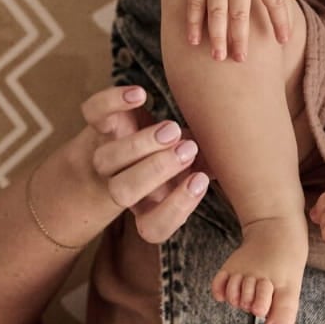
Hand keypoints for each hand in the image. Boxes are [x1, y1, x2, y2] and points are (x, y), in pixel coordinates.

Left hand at [78, 85, 209, 243]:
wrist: (137, 133)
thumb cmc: (175, 156)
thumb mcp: (195, 167)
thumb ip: (209, 170)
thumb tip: (231, 164)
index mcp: (147, 205)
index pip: (152, 227)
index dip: (175, 208)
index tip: (199, 179)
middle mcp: (122, 184)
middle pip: (123, 192)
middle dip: (156, 171)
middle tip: (187, 149)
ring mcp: (105, 154)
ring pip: (106, 159)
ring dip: (140, 144)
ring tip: (172, 129)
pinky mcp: (99, 124)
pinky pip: (93, 113)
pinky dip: (113, 101)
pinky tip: (140, 95)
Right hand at [182, 0, 298, 62]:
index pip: (274, 0)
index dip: (280, 20)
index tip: (283, 41)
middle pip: (241, 12)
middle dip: (240, 38)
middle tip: (241, 60)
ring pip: (216, 10)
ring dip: (217, 35)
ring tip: (218, 57)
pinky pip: (194, 0)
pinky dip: (193, 21)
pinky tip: (192, 40)